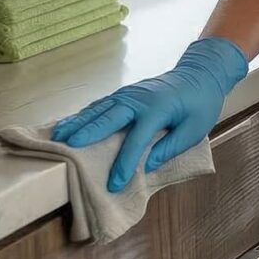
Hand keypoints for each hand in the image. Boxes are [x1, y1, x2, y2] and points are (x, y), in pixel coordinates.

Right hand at [54, 38, 248, 192]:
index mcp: (157, 110)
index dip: (123, 164)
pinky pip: (100, 105)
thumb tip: (147, 166)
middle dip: (86, 134)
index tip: (114, 184)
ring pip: (98, 110)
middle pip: (107, 119)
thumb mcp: (195, 129)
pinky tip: (69, 125)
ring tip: (57, 137)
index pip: (136, 141)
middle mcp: (138, 100)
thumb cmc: (200, 104)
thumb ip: (171, 147)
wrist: (200, 74)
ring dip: (77, 122)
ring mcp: (128, 94)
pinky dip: (83, 115)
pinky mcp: (124, 93)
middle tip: (66, 148)